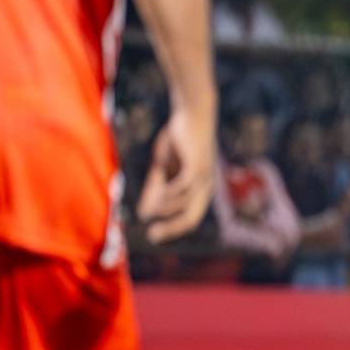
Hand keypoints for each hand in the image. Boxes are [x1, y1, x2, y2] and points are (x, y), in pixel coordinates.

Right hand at [136, 107, 216, 242]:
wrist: (191, 113)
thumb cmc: (179, 139)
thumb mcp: (163, 167)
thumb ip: (155, 187)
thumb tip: (143, 212)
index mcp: (200, 190)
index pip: (189, 218)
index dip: (172, 229)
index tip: (153, 236)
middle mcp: (207, 187)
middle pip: (191, 218)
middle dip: (171, 229)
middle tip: (152, 235)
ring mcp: (205, 177)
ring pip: (185, 204)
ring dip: (164, 209)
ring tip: (147, 210)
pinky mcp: (198, 165)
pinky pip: (183, 187)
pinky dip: (168, 194)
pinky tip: (155, 195)